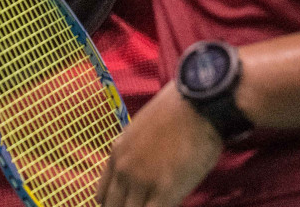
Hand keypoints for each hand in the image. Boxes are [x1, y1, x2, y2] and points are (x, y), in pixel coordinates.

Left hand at [96, 85, 221, 206]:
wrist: (197, 104)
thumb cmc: (177, 113)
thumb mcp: (141, 130)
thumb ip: (134, 153)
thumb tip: (137, 172)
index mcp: (117, 153)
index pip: (102, 196)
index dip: (115, 206)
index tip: (128, 206)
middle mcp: (124, 169)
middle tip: (144, 205)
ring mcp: (143, 181)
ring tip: (159, 204)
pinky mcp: (166, 190)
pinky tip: (170, 205)